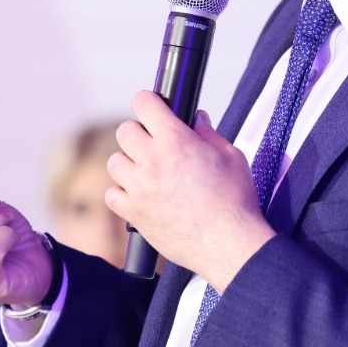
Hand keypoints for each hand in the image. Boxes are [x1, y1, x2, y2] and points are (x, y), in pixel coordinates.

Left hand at [106, 92, 274, 290]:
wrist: (229, 244)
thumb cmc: (235, 201)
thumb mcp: (231, 157)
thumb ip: (209, 134)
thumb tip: (197, 119)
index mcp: (176, 140)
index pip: (144, 103)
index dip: (148, 102)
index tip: (152, 108)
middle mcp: (152, 160)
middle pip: (124, 131)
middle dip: (139, 134)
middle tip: (155, 145)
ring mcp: (139, 188)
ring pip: (114, 162)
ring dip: (129, 164)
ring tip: (148, 173)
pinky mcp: (134, 214)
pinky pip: (112, 194)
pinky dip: (122, 193)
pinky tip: (140, 195)